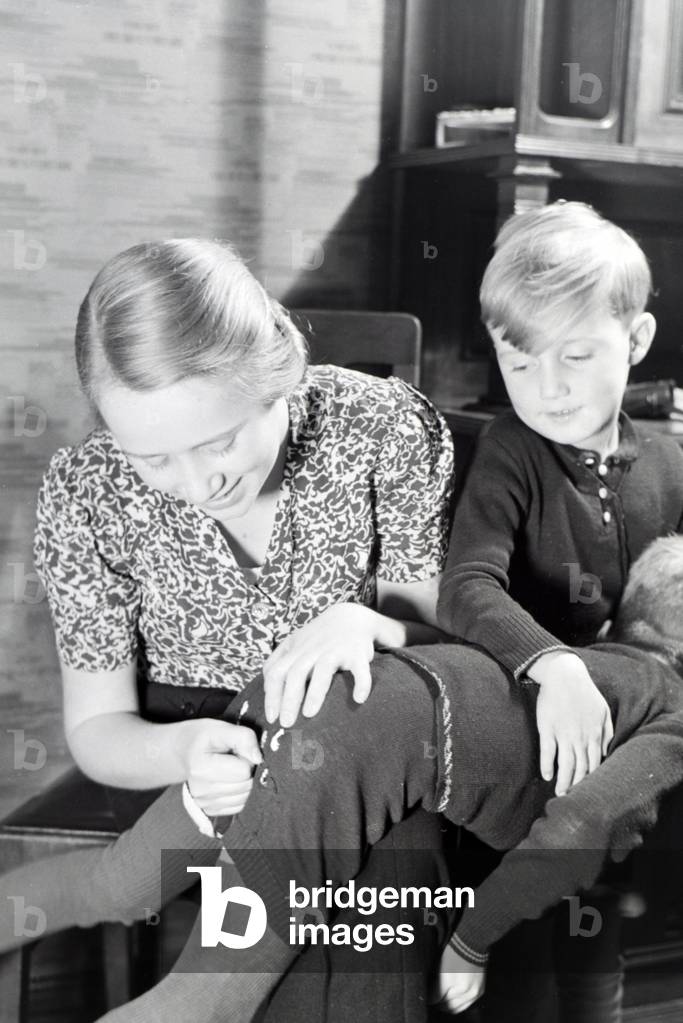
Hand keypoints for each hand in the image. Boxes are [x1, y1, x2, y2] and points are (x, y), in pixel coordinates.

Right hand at [179, 719, 261, 815]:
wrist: (182, 751)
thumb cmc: (201, 738)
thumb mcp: (220, 728)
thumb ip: (243, 738)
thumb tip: (258, 758)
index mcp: (201, 768)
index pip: (244, 771)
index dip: (246, 757)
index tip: (236, 750)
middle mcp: (200, 791)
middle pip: (245, 786)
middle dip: (247, 770)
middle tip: (234, 758)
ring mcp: (204, 803)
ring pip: (245, 798)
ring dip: (245, 782)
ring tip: (231, 768)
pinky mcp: (210, 810)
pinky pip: (239, 806)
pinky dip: (240, 793)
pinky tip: (230, 780)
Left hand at [264, 603, 403, 727]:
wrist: (351, 616)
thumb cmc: (318, 637)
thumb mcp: (293, 642)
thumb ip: (277, 661)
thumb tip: (265, 688)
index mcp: (295, 650)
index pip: (276, 672)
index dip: (272, 696)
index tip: (271, 718)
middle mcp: (313, 650)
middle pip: (296, 673)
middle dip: (289, 699)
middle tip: (286, 724)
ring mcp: (335, 650)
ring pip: (323, 670)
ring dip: (316, 692)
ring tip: (309, 713)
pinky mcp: (357, 653)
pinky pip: (360, 669)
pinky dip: (361, 683)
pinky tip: (359, 699)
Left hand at [431, 941, 485, 1014]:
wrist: (472, 945)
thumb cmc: (454, 953)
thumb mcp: (441, 968)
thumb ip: (436, 985)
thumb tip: (431, 997)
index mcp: (454, 985)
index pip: (437, 999)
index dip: (430, 999)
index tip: (427, 999)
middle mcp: (465, 992)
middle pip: (448, 1007)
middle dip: (439, 1004)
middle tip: (433, 1000)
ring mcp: (473, 993)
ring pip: (457, 1008)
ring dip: (448, 1006)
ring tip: (441, 1001)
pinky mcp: (479, 992)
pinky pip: (466, 1005)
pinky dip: (458, 1004)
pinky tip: (453, 1000)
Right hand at [528, 651, 613, 795]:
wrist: (564, 675)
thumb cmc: (584, 692)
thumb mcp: (603, 710)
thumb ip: (606, 732)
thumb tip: (604, 751)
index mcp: (595, 734)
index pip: (594, 764)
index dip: (591, 780)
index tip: (587, 792)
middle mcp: (580, 738)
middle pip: (581, 769)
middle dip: (577, 786)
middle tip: (572, 799)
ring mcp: (564, 734)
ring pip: (566, 764)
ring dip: (563, 781)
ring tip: (560, 794)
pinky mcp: (548, 728)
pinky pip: (548, 751)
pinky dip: (547, 765)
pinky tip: (546, 775)